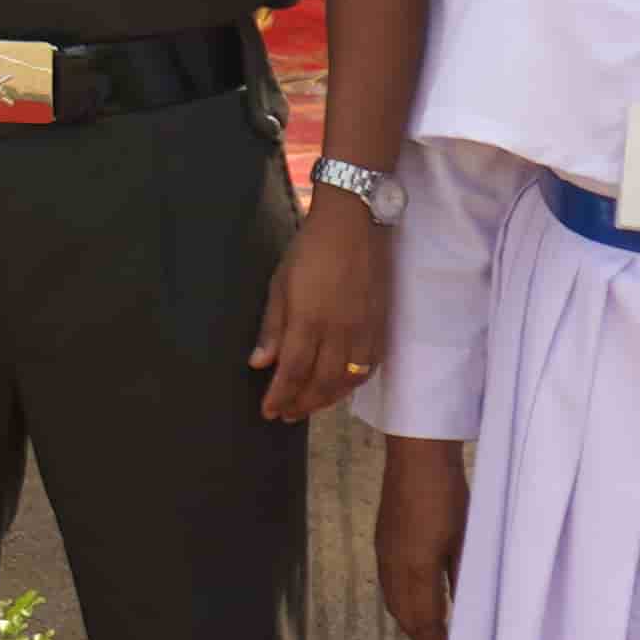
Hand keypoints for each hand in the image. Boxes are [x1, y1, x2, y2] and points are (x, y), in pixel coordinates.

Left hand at [250, 190, 391, 423]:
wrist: (355, 223)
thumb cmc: (309, 249)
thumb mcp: (280, 283)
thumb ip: (272, 327)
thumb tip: (258, 363)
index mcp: (309, 320)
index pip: (291, 372)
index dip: (279, 396)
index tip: (268, 411)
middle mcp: (339, 331)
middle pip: (320, 383)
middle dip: (301, 404)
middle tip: (285, 415)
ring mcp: (364, 330)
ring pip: (347, 380)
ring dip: (326, 400)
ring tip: (308, 406)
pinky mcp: (381, 325)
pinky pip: (369, 367)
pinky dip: (353, 384)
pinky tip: (340, 387)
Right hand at [375, 436, 469, 639]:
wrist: (417, 455)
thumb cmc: (446, 494)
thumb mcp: (465, 540)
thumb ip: (463, 579)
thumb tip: (467, 611)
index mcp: (414, 569)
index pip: (423, 623)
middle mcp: (392, 567)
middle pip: (404, 617)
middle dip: (423, 639)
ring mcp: (384, 554)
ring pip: (395, 602)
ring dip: (413, 622)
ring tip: (434, 632)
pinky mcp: (383, 543)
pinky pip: (391, 585)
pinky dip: (404, 602)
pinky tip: (420, 599)